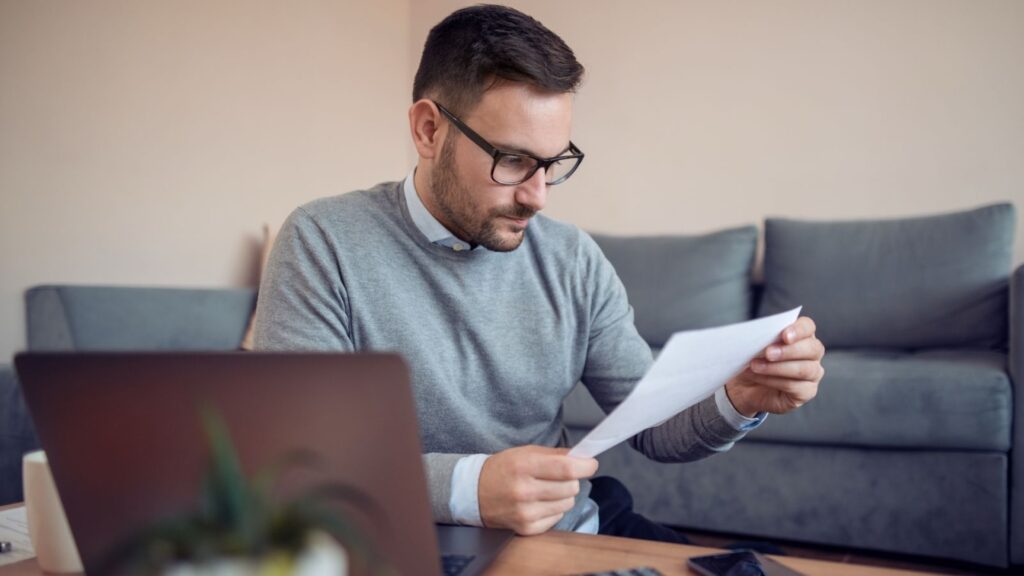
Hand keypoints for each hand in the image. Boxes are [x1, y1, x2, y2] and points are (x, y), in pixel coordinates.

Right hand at [478, 445, 597, 534]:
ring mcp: (525, 512)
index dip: (585, 466)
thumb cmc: (503, 469)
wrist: (474, 492)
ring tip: (546, 490)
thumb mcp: (525, 452)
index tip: (590, 463)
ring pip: (567, 503)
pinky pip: (557, 518)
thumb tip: (582, 456)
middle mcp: (524, 490)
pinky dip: (553, 510)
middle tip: (560, 476)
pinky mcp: (526, 528)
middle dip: (571, 480)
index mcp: (524, 466)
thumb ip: (555, 454)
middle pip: (570, 487)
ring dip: (563, 495)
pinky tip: (539, 503)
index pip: (566, 468)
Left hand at [725, 316, 824, 416]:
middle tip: (767, 353)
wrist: (745, 386)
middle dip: (788, 350)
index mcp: (801, 335)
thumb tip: (759, 334)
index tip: (784, 335)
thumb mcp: (753, 346)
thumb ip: (761, 338)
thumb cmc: (753, 360)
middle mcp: (812, 354)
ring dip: (777, 367)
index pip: (808, 327)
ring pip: (805, 369)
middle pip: (812, 348)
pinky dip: (773, 380)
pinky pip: (795, 386)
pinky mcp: (806, 392)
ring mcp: (812, 374)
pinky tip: (758, 377)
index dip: (799, 330)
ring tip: (755, 365)